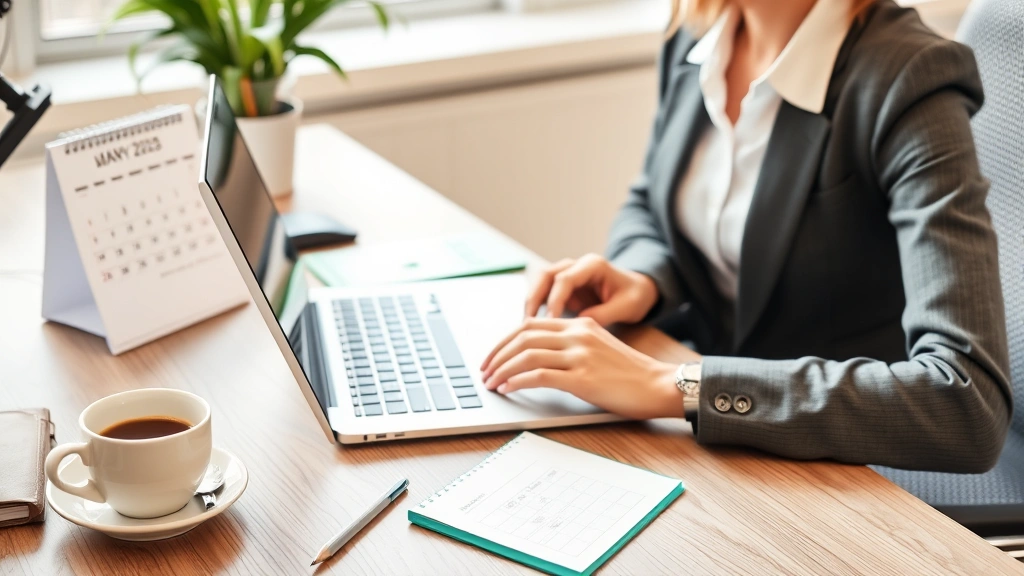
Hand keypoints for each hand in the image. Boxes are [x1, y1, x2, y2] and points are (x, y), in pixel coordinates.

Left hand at [480, 317, 689, 419]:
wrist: (658, 385)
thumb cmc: (630, 374)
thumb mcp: (598, 348)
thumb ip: (572, 346)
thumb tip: (538, 360)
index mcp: (579, 325)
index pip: (530, 325)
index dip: (505, 341)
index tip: (492, 356)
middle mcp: (577, 334)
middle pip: (523, 336)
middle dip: (497, 355)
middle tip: (484, 371)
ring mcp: (580, 355)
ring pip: (527, 355)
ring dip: (503, 369)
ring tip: (491, 383)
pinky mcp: (582, 378)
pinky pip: (540, 376)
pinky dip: (518, 381)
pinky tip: (509, 388)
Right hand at [526, 254, 658, 325]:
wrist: (636, 291)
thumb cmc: (634, 297)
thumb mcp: (627, 306)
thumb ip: (604, 314)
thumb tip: (576, 325)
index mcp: (592, 265)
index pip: (565, 279)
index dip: (555, 301)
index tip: (551, 323)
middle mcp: (575, 265)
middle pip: (544, 275)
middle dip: (534, 299)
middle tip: (528, 324)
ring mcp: (565, 275)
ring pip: (538, 284)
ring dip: (530, 304)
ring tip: (525, 328)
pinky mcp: (560, 288)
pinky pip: (542, 295)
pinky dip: (535, 310)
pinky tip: (532, 329)